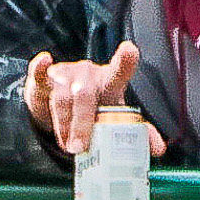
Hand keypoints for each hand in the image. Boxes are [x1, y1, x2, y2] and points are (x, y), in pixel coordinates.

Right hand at [23, 40, 167, 156]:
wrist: (61, 104)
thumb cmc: (93, 109)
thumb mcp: (112, 119)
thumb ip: (135, 133)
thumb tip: (159, 150)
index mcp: (108, 83)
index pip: (119, 71)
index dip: (124, 62)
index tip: (129, 49)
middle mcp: (88, 75)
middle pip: (84, 95)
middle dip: (81, 124)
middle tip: (79, 148)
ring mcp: (66, 75)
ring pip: (62, 98)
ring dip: (63, 125)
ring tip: (66, 145)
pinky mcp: (45, 80)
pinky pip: (40, 74)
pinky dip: (40, 68)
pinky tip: (43, 60)